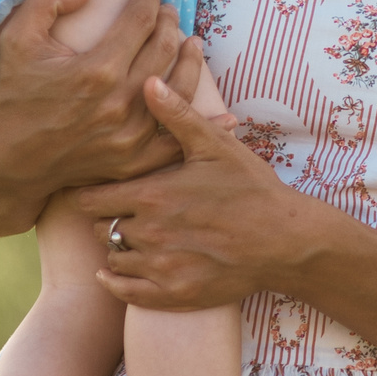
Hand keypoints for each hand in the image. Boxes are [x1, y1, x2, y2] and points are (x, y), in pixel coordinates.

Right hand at [0, 0, 203, 234]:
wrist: (9, 159)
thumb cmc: (13, 94)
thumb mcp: (16, 36)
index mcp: (96, 68)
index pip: (140, 22)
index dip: (148, 1)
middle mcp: (120, 101)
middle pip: (163, 50)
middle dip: (169, 23)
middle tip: (169, 12)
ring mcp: (131, 135)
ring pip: (179, 89)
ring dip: (190, 60)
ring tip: (192, 43)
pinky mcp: (133, 161)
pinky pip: (178, 141)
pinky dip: (202, 127)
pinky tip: (223, 115)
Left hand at [76, 77, 318, 309]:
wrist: (286, 240)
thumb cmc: (251, 187)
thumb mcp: (215, 145)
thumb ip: (176, 115)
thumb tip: (147, 81)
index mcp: (152, 196)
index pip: (91, 198)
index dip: (90, 190)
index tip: (97, 186)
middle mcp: (150, 234)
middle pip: (99, 228)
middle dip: (105, 217)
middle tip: (119, 208)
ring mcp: (161, 268)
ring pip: (112, 258)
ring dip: (116, 246)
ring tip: (131, 235)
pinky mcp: (174, 294)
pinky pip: (125, 292)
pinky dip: (115, 282)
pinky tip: (116, 271)